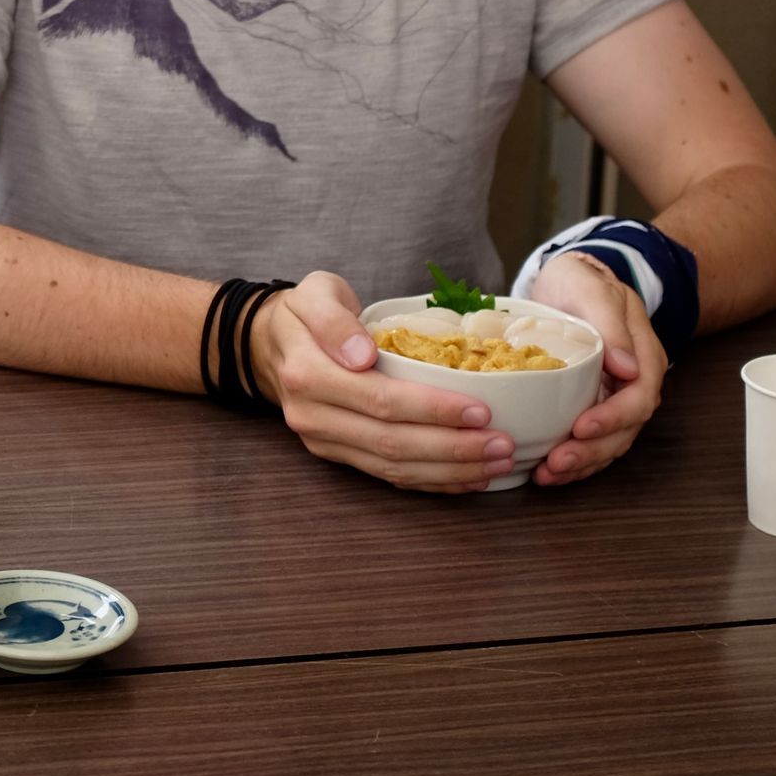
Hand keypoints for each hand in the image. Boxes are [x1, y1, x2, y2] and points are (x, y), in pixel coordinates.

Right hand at [253, 271, 515, 493]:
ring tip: (497, 464)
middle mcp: (312, 416)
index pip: (379, 399)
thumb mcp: (314, 294)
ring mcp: (323, 441)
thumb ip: (333, 319)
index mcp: (308, 374)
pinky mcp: (337, 455)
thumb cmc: (304, 313)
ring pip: (392, 467)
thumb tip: (362, 355)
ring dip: (449, 471)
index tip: (481, 410)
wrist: (271, 344)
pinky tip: (467, 478)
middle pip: (391, 442)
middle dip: (453, 448)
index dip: (432, 409)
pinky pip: (387, 475)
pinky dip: (431, 481)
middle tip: (503, 446)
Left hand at [524, 253, 667, 485]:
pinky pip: (591, 439)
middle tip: (557, 463)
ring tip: (548, 475)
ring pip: (609, 441)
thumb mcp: (594, 291)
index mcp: (643, 357)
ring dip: (582, 463)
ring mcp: (613, 396)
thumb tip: (627, 367)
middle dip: (592, 451)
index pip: (638, 397)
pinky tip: (547, 470)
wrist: (570, 281)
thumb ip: (612, 325)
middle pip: (625, 429)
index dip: (613, 418)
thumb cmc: (583, 282)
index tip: (581, 429)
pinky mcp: (592, 404)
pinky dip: (574, 458)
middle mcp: (634, 382)